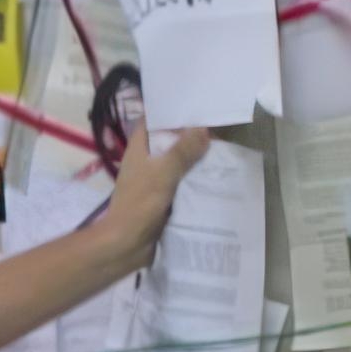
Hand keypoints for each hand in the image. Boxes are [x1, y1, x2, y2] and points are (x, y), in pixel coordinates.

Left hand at [102, 123, 211, 262]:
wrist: (126, 244)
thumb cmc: (140, 204)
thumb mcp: (163, 173)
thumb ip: (182, 151)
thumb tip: (202, 129)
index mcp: (138, 150)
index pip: (152, 121)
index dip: (170, 113)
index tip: (195, 107)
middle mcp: (145, 163)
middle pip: (168, 143)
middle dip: (190, 138)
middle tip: (219, 131)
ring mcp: (153, 182)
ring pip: (177, 165)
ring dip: (196, 161)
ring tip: (224, 152)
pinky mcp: (162, 201)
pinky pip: (181, 186)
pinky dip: (195, 182)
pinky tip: (217, 179)